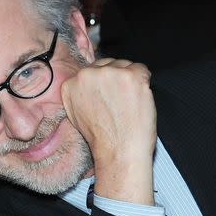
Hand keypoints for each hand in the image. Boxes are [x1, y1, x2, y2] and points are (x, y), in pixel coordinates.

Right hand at [61, 58, 155, 204]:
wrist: (118, 151)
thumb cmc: (101, 138)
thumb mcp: (77, 115)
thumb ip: (80, 94)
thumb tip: (91, 84)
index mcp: (71, 84)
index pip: (91, 70)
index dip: (103, 83)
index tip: (107, 95)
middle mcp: (87, 75)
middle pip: (108, 64)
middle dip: (115, 79)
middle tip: (119, 102)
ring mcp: (110, 73)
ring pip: (125, 65)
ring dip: (129, 81)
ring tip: (127, 104)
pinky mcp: (131, 76)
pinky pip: (142, 69)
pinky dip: (144, 83)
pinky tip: (138, 99)